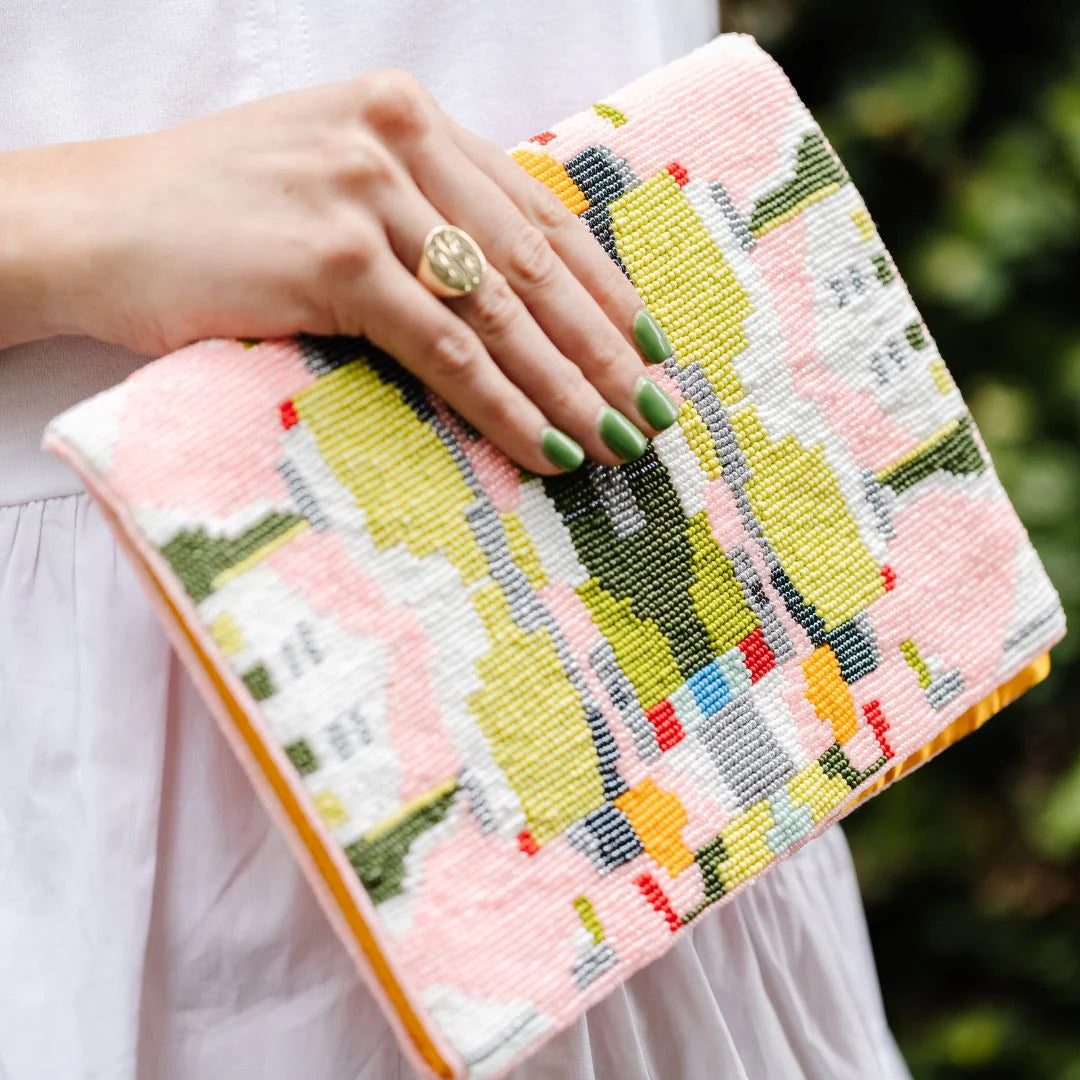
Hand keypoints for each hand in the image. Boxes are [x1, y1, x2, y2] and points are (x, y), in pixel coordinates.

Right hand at [10, 70, 678, 472]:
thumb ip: (415, 209)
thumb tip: (500, 290)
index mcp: (409, 117)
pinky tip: (546, 447)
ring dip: (569, 387)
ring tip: (617, 441)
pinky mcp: (334, 261)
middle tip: (653, 411)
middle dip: (605, 349)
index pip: (535, 213)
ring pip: (501, 313)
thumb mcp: (326, 179)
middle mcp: (399, 141)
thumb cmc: (209, 210)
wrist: (94, 222)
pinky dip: (503, 406)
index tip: (648, 345)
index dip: (603, 288)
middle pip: (535, 266)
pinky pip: (445, 350)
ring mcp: (367, 196)